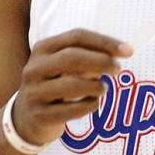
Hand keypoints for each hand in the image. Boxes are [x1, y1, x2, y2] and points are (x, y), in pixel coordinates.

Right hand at [12, 29, 131, 145]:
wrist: (26, 118)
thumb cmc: (54, 85)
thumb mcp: (63, 66)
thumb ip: (88, 56)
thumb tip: (121, 52)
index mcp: (42, 49)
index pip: (76, 36)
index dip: (104, 42)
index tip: (128, 51)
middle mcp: (34, 68)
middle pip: (72, 57)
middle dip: (101, 62)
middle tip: (118, 70)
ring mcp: (34, 92)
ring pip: (71, 84)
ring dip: (95, 86)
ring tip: (103, 89)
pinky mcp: (40, 115)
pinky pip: (71, 110)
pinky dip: (89, 106)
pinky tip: (93, 103)